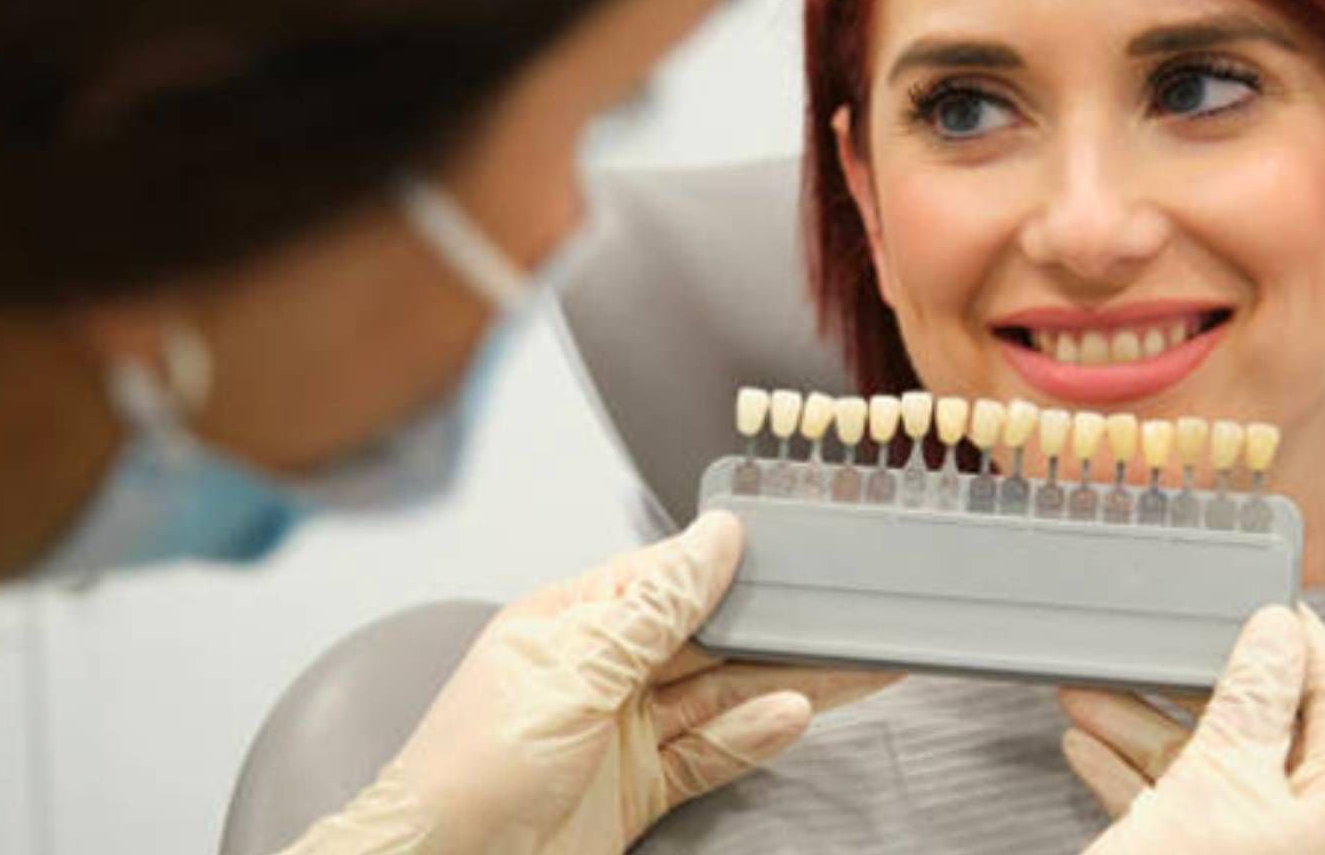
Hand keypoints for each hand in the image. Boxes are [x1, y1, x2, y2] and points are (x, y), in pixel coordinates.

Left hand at [282, 510, 897, 853]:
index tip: (798, 545)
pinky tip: (794, 715)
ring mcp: (623, 730)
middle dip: (776, 624)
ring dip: (786, 680)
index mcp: (571, 619)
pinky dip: (754, 736)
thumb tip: (717, 536)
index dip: (732, 561)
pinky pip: (712, 751)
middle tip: (848, 610)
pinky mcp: (640, 787)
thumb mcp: (573, 674)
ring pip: (722, 693)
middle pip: (708, 636)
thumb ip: (654, 610)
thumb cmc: (469, 773)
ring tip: (854, 663)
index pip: (668, 575)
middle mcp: (600, 669)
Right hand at [1065, 605, 1324, 853]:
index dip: (1303, 643)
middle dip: (1197, 682)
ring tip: (1086, 691)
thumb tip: (1278, 632)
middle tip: (1158, 639)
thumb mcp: (1214, 783)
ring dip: (1146, 725)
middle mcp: (1305, 836)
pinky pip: (1175, 809)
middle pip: (1266, 731)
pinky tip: (1084, 746)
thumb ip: (1250, 701)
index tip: (1261, 596)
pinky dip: (1131, 775)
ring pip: (1209, 769)